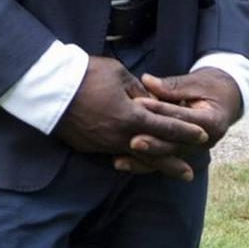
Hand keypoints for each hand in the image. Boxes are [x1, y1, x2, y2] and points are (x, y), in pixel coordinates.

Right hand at [53, 56, 208, 177]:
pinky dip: (129, 158)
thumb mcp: (117, 74)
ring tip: (166, 173)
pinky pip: (114, 153)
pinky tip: (134, 161)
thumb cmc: (84, 74)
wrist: (46, 87)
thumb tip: (148, 100)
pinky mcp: (88, 146)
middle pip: (154, 152)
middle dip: (173, 163)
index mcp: (131, 116)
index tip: (202, 136)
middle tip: (190, 174)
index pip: (166, 127)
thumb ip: (137, 89)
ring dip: (152, 165)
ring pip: (134, 157)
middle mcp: (120, 135)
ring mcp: (103, 144)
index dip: (185, 132)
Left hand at [113, 68, 242, 176]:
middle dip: (153, 144)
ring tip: (120, 161)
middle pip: (175, 145)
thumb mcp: (196, 82)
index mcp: (213, 121)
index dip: (161, 111)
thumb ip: (172, 86)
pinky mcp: (182, 153)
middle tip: (131, 142)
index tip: (139, 104)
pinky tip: (121, 164)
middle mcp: (206, 141)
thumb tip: (147, 81)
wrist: (226, 100)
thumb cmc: (210, 87)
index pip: (184, 118)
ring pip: (166, 157)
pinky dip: (142, 163)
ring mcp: (194, 150)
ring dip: (143, 160)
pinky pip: (161, 160)